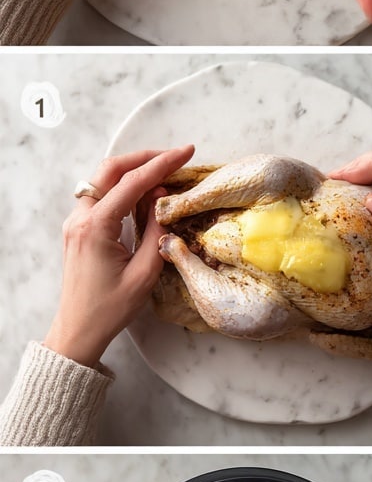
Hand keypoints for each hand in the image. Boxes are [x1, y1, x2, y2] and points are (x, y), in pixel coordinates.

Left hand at [44, 145, 194, 366]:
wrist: (78, 329)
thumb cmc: (111, 308)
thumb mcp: (145, 274)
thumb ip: (156, 232)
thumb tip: (163, 200)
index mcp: (96, 227)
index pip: (132, 183)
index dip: (162, 164)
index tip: (186, 152)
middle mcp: (80, 218)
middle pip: (110, 169)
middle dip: (144, 157)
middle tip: (174, 156)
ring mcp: (75, 221)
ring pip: (102, 178)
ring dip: (132, 169)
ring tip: (163, 170)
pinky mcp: (78, 228)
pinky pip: (99, 194)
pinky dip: (123, 185)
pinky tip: (143, 191)